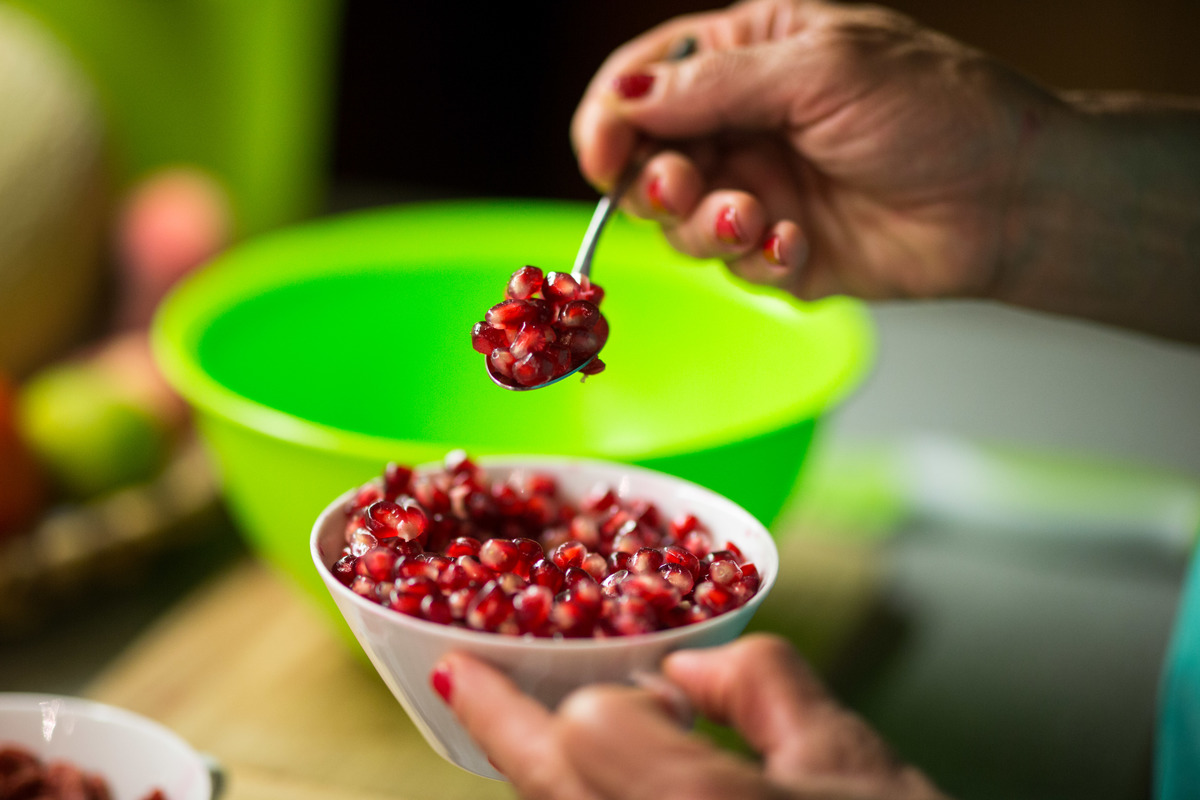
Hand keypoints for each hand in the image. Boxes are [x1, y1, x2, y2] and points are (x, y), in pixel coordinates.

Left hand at [434, 634, 946, 799]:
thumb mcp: (853, 758)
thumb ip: (761, 684)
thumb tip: (691, 665)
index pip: (586, 729)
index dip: (607, 700)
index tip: (639, 690)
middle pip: (544, 786)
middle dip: (503, 729)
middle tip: (464, 682)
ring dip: (541, 782)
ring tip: (525, 736)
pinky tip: (588, 786)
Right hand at [571, 0, 1061, 301]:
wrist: (1012, 196)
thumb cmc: (936, 109)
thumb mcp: (820, 71)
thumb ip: (715, 86)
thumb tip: (624, 98)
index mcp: (748, 56)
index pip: (643, 83)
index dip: (609, 119)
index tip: (602, 155)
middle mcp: (744, 124)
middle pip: (646, 159)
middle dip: (653, 182)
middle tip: (684, 189)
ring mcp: (762, 190)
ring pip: (680, 223)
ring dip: (703, 226)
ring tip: (752, 221)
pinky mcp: (784, 252)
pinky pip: (735, 267)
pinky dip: (757, 260)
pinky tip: (801, 244)